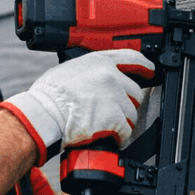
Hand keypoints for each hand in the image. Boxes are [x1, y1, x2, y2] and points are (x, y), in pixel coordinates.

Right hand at [0, 49, 154, 161]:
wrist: (44, 115)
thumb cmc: (48, 96)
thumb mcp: (68, 70)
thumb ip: (89, 71)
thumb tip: (97, 79)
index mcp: (98, 62)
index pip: (132, 58)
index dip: (145, 66)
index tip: (151, 71)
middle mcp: (110, 76)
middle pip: (134, 92)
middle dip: (125, 104)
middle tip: (109, 112)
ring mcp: (114, 97)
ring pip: (131, 113)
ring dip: (121, 121)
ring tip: (102, 124)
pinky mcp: (114, 118)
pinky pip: (126, 130)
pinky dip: (118, 136)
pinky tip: (106, 135)